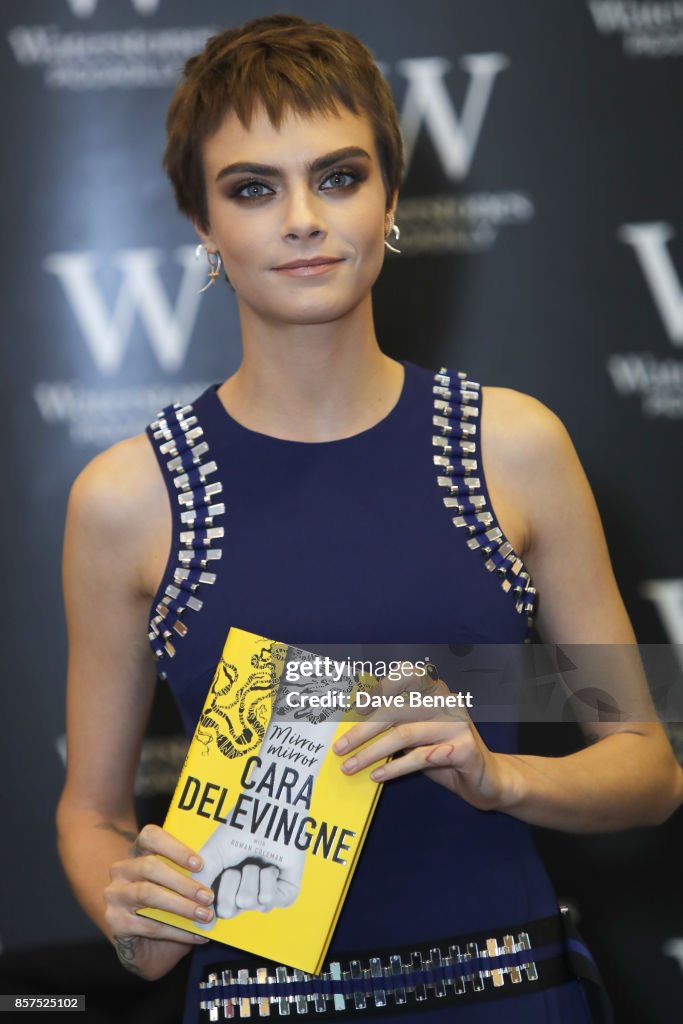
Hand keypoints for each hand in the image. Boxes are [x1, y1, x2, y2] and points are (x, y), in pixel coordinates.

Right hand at [104, 824, 214, 980]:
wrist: (143, 944)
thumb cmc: (166, 906)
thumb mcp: (177, 886)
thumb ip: (188, 875)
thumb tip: (218, 875)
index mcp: (138, 852)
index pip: (150, 836)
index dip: (175, 848)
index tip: (200, 864)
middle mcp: (122, 870)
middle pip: (150, 866)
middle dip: (183, 882)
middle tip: (208, 896)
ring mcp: (115, 896)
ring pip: (148, 894)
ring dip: (181, 905)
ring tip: (205, 915)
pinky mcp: (115, 922)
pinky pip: (149, 924)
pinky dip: (177, 931)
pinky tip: (196, 935)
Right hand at [192, 825, 305, 919]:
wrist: (271, 809)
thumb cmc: (241, 827)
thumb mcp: (212, 856)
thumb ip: (201, 887)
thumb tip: (198, 926)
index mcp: (225, 886)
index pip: (212, 911)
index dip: (211, 895)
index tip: (217, 874)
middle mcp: (244, 893)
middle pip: (228, 911)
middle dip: (230, 882)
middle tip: (239, 863)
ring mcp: (264, 894)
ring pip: (249, 903)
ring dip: (250, 875)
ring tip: (257, 858)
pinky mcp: (285, 893)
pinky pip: (269, 899)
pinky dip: (267, 877)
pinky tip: (273, 864)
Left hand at [334, 674, 513, 811]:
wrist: (488, 780)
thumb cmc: (444, 753)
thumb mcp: (418, 734)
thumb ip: (396, 724)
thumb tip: (354, 725)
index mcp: (436, 691)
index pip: (408, 674)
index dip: (381, 686)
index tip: (359, 706)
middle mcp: (448, 702)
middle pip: (396, 709)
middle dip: (363, 730)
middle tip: (340, 748)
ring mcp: (458, 724)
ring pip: (404, 734)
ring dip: (371, 752)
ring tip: (350, 767)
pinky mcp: (464, 749)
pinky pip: (421, 757)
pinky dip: (394, 767)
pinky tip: (377, 776)